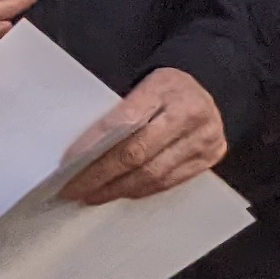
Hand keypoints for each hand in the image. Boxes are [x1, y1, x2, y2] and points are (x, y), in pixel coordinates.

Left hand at [60, 68, 226, 205]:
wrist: (211, 87)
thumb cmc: (167, 87)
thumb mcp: (142, 83)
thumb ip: (118, 109)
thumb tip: (81, 149)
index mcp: (167, 87)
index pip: (123, 122)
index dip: (93, 146)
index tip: (68, 163)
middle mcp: (191, 113)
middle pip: (137, 153)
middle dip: (100, 175)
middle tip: (74, 189)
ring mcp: (204, 137)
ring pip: (153, 173)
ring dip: (118, 188)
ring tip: (93, 195)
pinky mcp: (211, 156)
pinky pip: (170, 181)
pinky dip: (141, 189)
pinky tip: (122, 191)